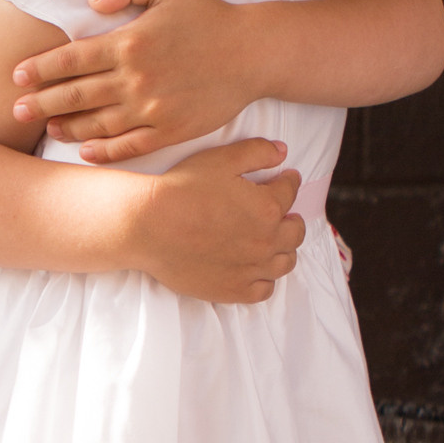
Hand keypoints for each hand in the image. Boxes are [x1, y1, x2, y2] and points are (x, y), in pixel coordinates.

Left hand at [12, 0, 254, 163]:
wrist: (251, 53)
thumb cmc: (207, 16)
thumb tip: (91, 1)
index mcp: (129, 42)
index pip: (72, 58)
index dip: (40, 68)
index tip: (17, 76)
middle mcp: (136, 79)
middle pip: (77, 94)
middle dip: (41, 103)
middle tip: (16, 110)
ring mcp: (152, 109)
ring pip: (98, 124)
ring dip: (67, 128)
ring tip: (46, 128)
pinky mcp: (171, 130)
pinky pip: (129, 146)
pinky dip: (104, 152)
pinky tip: (85, 152)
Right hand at [130, 138, 304, 303]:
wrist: (148, 226)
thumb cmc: (181, 190)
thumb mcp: (221, 159)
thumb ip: (257, 152)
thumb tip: (282, 152)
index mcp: (268, 207)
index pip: (290, 192)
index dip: (288, 181)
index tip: (286, 179)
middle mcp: (266, 241)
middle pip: (295, 232)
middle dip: (291, 218)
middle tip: (283, 214)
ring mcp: (252, 269)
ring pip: (284, 262)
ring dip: (283, 249)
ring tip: (273, 241)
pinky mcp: (234, 290)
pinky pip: (264, 290)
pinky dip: (265, 279)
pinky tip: (257, 269)